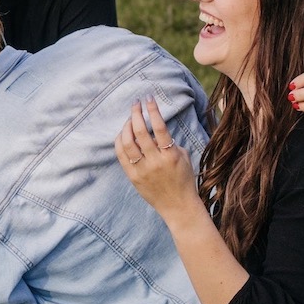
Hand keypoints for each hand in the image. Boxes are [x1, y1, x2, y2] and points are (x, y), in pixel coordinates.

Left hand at [115, 97, 199, 219]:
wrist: (178, 205)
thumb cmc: (183, 178)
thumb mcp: (183, 157)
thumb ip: (170, 142)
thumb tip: (155, 128)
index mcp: (170, 155)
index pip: (159, 127)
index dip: (153, 110)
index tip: (148, 98)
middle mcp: (155, 161)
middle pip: (140, 132)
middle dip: (136, 114)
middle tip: (135, 104)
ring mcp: (142, 170)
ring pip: (127, 143)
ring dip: (126, 126)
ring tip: (129, 118)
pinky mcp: (133, 177)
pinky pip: (121, 155)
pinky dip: (120, 142)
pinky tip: (122, 134)